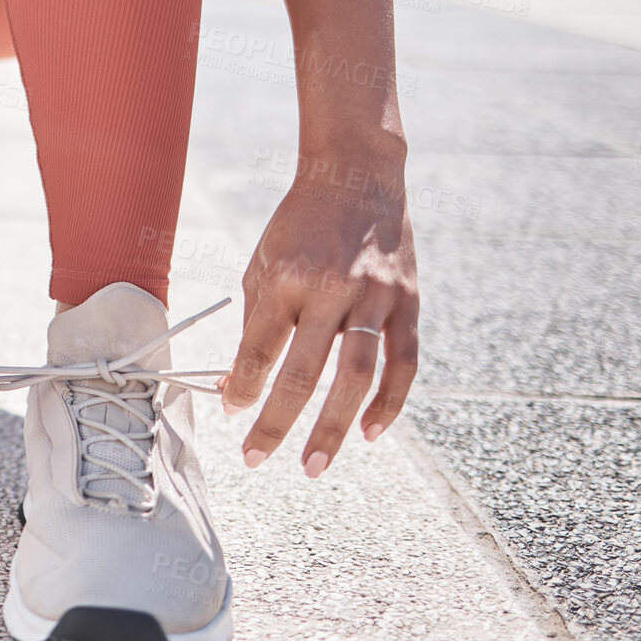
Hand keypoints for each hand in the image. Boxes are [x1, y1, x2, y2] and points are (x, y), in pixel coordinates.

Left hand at [218, 157, 418, 476]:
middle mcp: (331, 290)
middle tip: (256, 459)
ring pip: (356, 377)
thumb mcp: (263, 262)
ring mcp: (375, 298)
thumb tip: (237, 385)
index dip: (242, 387)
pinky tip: (370, 433)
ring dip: (334, 428)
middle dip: (276, 423)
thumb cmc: (299, 224)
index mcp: (287, 278)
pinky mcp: (408, 303)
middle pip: (303, 374)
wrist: (356, 175)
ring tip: (314, 465)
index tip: (231, 414)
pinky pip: (404, 363)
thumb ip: (255, 322)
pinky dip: (389, 403)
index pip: (259, 350)